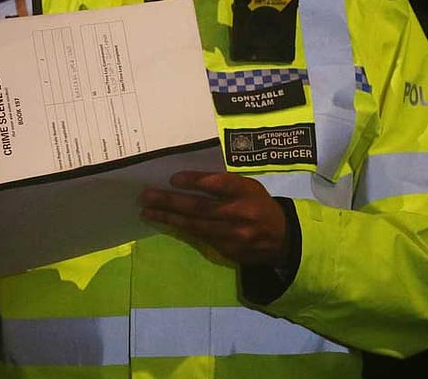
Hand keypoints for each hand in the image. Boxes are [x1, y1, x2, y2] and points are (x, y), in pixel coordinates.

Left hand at [138, 171, 289, 266]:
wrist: (281, 239)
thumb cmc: (258, 205)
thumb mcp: (248, 187)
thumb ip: (224, 183)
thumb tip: (189, 180)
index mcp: (247, 192)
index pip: (219, 184)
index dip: (196, 181)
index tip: (173, 178)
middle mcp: (240, 214)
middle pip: (200, 207)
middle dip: (170, 201)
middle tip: (146, 196)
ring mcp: (233, 235)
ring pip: (195, 226)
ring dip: (168, 218)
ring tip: (147, 211)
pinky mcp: (227, 250)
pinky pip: (199, 237)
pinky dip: (180, 229)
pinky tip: (165, 222)